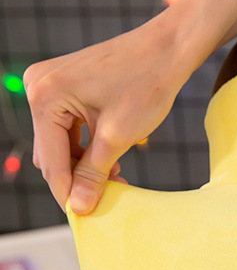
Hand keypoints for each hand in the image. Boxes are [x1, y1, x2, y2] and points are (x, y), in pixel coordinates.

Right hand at [24, 16, 188, 214]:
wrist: (165, 50)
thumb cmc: (145, 85)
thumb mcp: (118, 137)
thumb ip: (94, 174)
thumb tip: (78, 207)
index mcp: (45, 96)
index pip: (51, 161)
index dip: (68, 193)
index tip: (85, 219)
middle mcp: (39, 87)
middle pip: (52, 153)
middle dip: (78, 178)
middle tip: (110, 196)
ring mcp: (50, 85)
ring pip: (61, 144)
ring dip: (85, 166)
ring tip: (118, 177)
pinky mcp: (65, 87)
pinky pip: (68, 129)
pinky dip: (88, 149)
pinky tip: (111, 162)